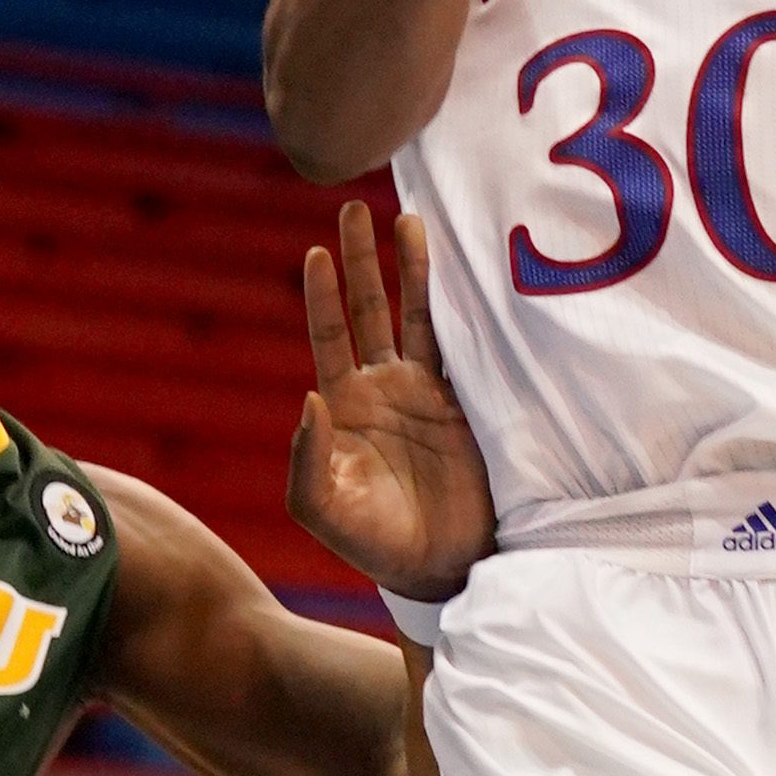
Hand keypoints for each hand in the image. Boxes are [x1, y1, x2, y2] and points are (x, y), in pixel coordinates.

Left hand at [288, 201, 494, 599]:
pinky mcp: (466, 403)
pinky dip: (462, 308)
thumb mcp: (322, 509)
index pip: (328, 337)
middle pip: (370, 309)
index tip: (316, 253)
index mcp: (344, 407)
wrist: (440, 566)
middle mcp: (384, 389)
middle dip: (363, 261)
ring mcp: (426, 393)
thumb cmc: (373, 543)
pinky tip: (464, 270)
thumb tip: (310, 398)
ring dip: (413, 270)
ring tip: (408, 219)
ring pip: (417, 315)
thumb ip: (308, 458)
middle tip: (354, 209)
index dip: (322, 297)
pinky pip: (464, 344)